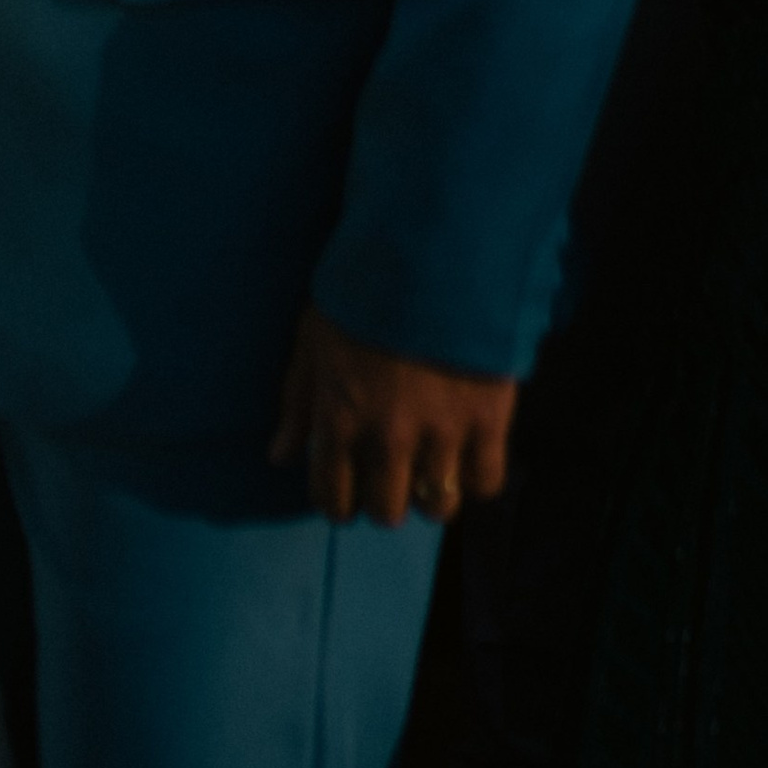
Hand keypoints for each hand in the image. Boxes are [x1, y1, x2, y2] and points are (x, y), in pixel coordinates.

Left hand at [271, 304, 516, 527]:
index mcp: (339, 418)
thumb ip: (298, 402)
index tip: (344, 495)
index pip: (332, 498)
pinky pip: (484, 481)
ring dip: (429, 496)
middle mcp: (388, 437)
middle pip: (385, 512)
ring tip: (429, 470)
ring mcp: (440, 433)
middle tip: (388, 479)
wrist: (432, 255)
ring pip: (436, 507)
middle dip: (383, 500)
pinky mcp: (487, 421)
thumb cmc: (363, 291)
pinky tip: (466, 456)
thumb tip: (280, 456)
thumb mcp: (313, 339)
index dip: (336, 504)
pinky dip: (475, 477)